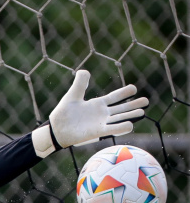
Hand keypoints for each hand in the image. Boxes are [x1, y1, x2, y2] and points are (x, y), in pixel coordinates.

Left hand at [31, 70, 148, 156]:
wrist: (56, 129)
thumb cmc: (63, 114)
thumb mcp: (72, 95)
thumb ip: (80, 83)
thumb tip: (84, 71)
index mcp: (97, 104)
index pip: (114, 97)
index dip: (124, 93)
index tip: (134, 88)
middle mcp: (102, 114)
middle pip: (121, 108)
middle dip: (133, 105)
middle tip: (146, 101)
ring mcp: (101, 123)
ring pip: (120, 118)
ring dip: (131, 115)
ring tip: (142, 111)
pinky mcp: (97, 132)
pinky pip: (112, 129)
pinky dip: (121, 127)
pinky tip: (130, 124)